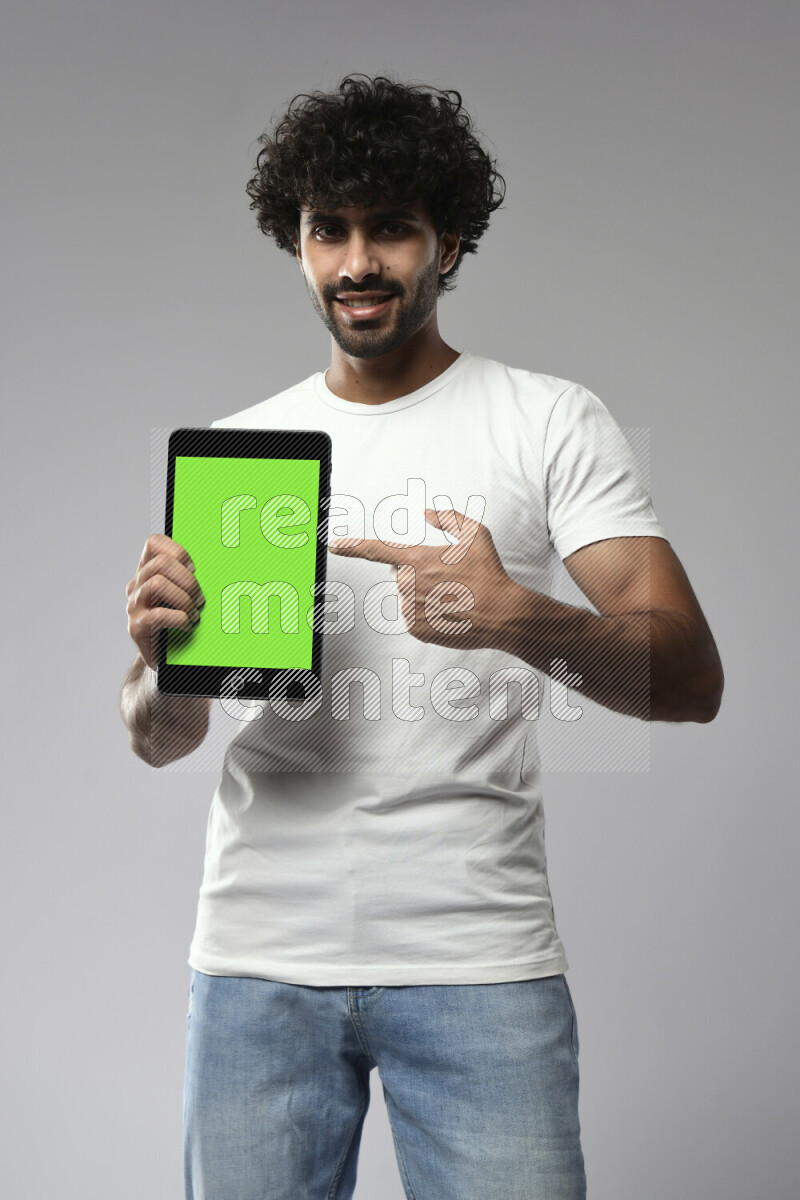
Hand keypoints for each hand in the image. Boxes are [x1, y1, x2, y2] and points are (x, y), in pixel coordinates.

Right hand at [125, 534, 204, 669]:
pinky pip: (159, 614)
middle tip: (200, 598)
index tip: (194, 568)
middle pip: (160, 563)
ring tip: (194, 612)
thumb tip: (219, 566)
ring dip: (184, 598)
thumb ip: (188, 579)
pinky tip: (187, 625)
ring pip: (157, 583)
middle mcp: (137, 585)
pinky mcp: (136, 627)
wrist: (162, 659)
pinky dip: (179, 618)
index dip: (177, 551)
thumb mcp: (181, 595)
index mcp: (147, 571)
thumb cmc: (176, 622)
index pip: (153, 543)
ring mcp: (134, 605)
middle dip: (188, 579)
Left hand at [328, 508, 519, 649]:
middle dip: (418, 573)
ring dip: (424, 594)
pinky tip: (449, 610)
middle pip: (401, 574)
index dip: (353, 547)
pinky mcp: (416, 628)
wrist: (501, 613)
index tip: (335, 545)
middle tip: (447, 578)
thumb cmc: (489, 573)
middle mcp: (409, 584)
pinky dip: (429, 613)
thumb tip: (428, 513)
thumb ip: (448, 518)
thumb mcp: (474, 534)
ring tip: (453, 596)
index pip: (376, 550)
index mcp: (418, 559)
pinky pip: (414, 616)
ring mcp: (411, 608)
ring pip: (408, 596)